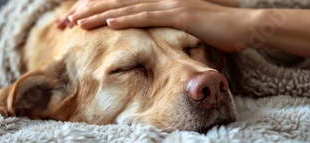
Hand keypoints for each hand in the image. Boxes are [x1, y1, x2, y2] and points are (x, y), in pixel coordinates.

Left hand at [57, 0, 251, 51]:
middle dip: (88, 11)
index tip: (75, 19)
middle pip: (117, 3)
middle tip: (65, 20)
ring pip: (127, 9)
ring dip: (100, 15)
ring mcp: (169, 4)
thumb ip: (167, 25)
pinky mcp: (179, 15)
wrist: (244, 25)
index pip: (122, 4)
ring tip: (76, 22)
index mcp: (160, 1)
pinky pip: (147, 17)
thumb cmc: (218, 29)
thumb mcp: (187, 26)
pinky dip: (126, 20)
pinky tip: (108, 23)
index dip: (97, 9)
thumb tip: (150, 34)